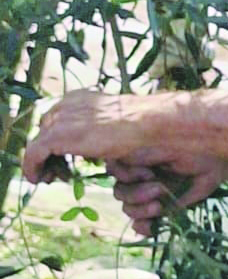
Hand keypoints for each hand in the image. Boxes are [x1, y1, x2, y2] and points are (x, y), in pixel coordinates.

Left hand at [22, 89, 175, 183]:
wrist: (144, 122)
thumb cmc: (138, 125)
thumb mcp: (112, 126)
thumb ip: (97, 131)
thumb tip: (95, 145)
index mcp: (78, 99)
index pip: (57, 121)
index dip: (58, 143)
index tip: (66, 161)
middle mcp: (64, 105)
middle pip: (44, 132)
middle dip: (49, 154)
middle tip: (59, 173)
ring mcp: (58, 119)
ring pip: (37, 144)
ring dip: (42, 163)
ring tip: (50, 179)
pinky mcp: (55, 136)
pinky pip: (33, 155)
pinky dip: (32, 168)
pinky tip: (38, 180)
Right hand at [106, 148, 227, 235]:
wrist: (215, 165)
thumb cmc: (195, 150)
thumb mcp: (169, 148)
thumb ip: (144, 154)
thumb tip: (121, 161)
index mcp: (136, 159)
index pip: (113, 169)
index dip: (126, 175)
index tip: (149, 173)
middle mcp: (137, 178)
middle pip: (119, 192)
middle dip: (136, 194)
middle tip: (160, 189)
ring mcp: (147, 195)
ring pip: (128, 208)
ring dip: (141, 210)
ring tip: (160, 205)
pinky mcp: (158, 210)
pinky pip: (140, 225)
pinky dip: (144, 227)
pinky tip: (154, 225)